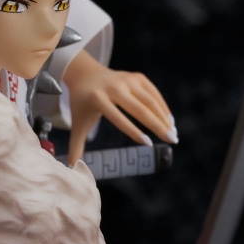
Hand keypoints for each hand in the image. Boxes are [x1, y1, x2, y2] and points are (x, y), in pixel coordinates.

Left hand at [62, 50, 176, 166]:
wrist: (86, 74)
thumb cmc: (83, 104)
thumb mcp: (77, 123)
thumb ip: (76, 146)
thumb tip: (71, 169)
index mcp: (98, 98)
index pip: (117, 117)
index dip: (133, 131)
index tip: (148, 144)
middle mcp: (114, 87)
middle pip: (139, 108)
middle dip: (157, 125)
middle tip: (172, 141)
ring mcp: (127, 79)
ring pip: (149, 100)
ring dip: (163, 117)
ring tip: (173, 134)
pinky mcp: (136, 77)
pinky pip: (153, 93)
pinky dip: (162, 107)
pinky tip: (169, 121)